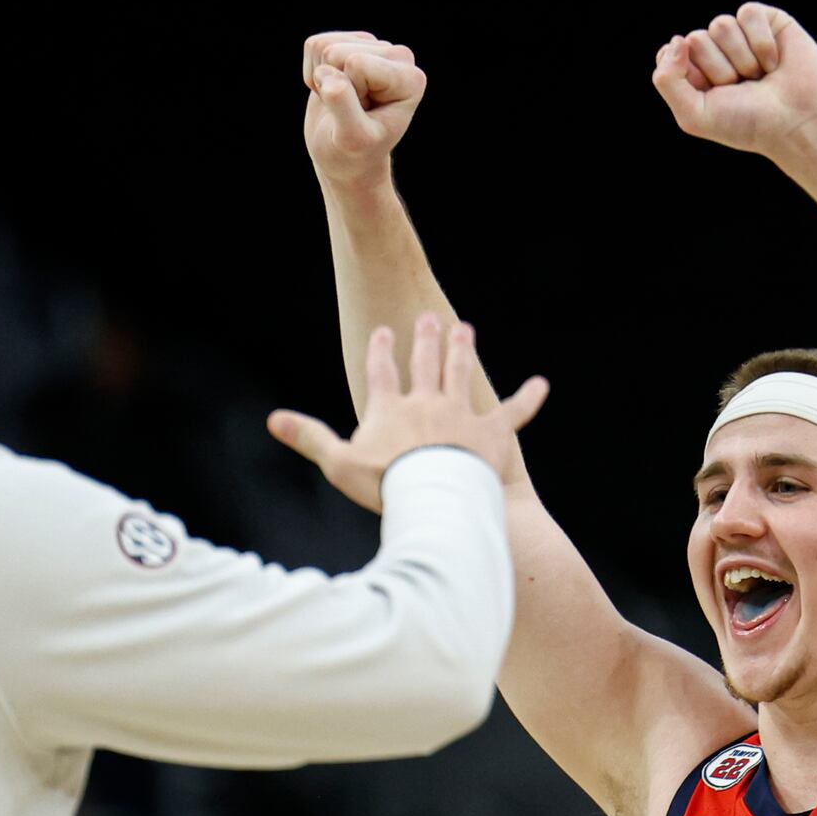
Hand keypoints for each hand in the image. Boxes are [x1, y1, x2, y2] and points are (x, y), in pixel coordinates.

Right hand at [268, 313, 547, 511]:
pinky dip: (529, 399)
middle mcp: (427, 402)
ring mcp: (461, 415)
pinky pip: (515, 412)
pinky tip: (543, 384)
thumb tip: (273, 420)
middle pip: (426, 363)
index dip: (380, 350)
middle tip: (430, 318)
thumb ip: (310, 438)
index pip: (381, 371)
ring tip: (465, 329)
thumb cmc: (385, 485)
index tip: (382, 331)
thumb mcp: (339, 463)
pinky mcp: (492, 433)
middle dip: (426, 338)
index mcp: (391, 408)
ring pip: (462, 373)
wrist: (435, 497)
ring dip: (463, 350)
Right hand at [303, 31, 426, 190]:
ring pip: (322, 46)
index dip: (349, 95)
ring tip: (342, 103)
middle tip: (350, 111)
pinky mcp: (350, 43)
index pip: (356, 64)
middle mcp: (398, 57)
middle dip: (333, 85)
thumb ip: (343, 107)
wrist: (344, 158)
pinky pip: (313, 45)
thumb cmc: (353, 154)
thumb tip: (327, 74)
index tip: (363, 117)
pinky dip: (313, 73)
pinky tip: (332, 91)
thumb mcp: (352, 140)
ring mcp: (374, 47)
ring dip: (321, 80)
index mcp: (411, 79)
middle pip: (336, 52)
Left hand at [650, 3, 816, 159]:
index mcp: (692, 74)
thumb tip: (677, 39)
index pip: (669, 54)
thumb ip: (667, 81)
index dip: (690, 75)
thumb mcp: (695, 115)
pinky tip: (774, 62)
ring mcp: (739, 35)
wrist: (797, 121)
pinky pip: (748, 13)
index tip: (712, 96)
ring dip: (742, 59)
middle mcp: (713, 51)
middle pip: (696, 39)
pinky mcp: (765, 20)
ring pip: (721, 25)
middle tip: (742, 89)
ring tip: (759, 77)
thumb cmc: (747, 123)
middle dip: (720, 70)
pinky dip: (761, 43)